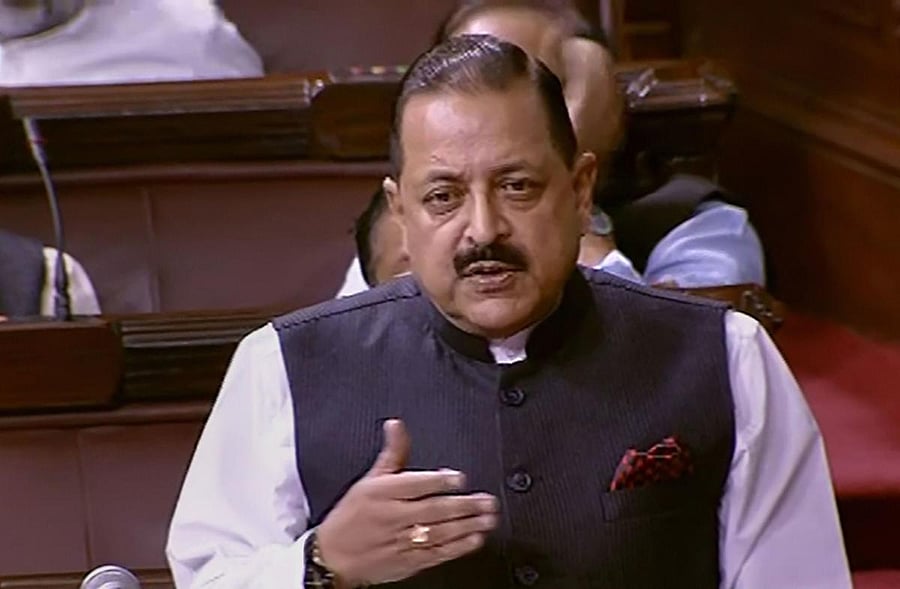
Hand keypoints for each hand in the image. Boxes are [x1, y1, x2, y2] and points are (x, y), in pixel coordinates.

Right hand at [316, 419, 498, 587]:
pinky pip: (436, 554)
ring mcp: (400, 541)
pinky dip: (457, 547)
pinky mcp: (407, 562)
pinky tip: (474, 539)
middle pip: (433, 509)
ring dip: (467, 525)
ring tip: (488, 518)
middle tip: (486, 500)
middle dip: (464, 505)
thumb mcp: (368, 480)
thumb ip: (392, 453)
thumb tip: (397, 425)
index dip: (439, 481)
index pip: (415, 484)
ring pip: (439, 532)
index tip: (461, 478)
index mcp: (382, 493)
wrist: (332, 557)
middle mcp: (392, 517)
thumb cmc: (351, 516)